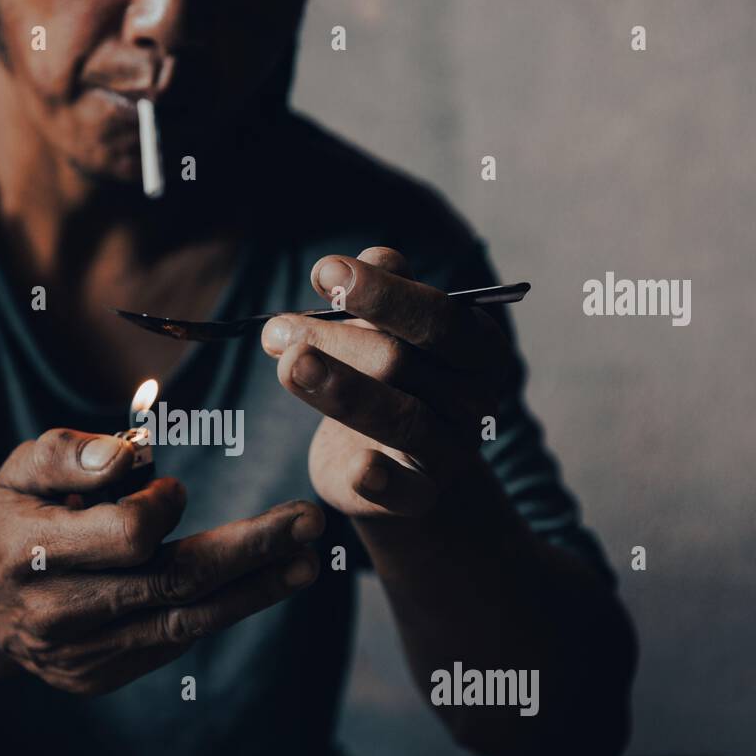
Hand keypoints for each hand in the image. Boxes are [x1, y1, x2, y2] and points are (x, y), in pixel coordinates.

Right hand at [0, 428, 323, 693]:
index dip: (162, 504)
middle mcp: (57, 613)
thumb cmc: (11, 520)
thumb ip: (69, 455)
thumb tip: (134, 452)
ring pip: (184, 621)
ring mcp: (80, 655)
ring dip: (254, 590)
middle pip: (173, 582)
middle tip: (310, 521)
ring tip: (307, 563)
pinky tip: (259, 584)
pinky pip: (172, 642)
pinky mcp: (101, 677)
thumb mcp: (19, 471)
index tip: (169, 486)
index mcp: (31, 552)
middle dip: (250, 549)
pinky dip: (219, 610)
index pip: (128, 533)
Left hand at [261, 246, 516, 518]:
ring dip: (338, 390)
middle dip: (336, 341)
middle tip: (277, 329)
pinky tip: (359, 467)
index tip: (323, 272)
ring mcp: (451, 452)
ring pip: (399, 419)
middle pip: (405, 363)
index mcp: (478, 350)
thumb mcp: (389, 331)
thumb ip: (384, 294)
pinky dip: (381, 480)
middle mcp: (474, 400)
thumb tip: (373, 257)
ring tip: (286, 364)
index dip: (382, 293)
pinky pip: (405, 491)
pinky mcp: (419, 498)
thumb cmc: (394, 381)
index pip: (439, 317)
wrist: (399, 464)